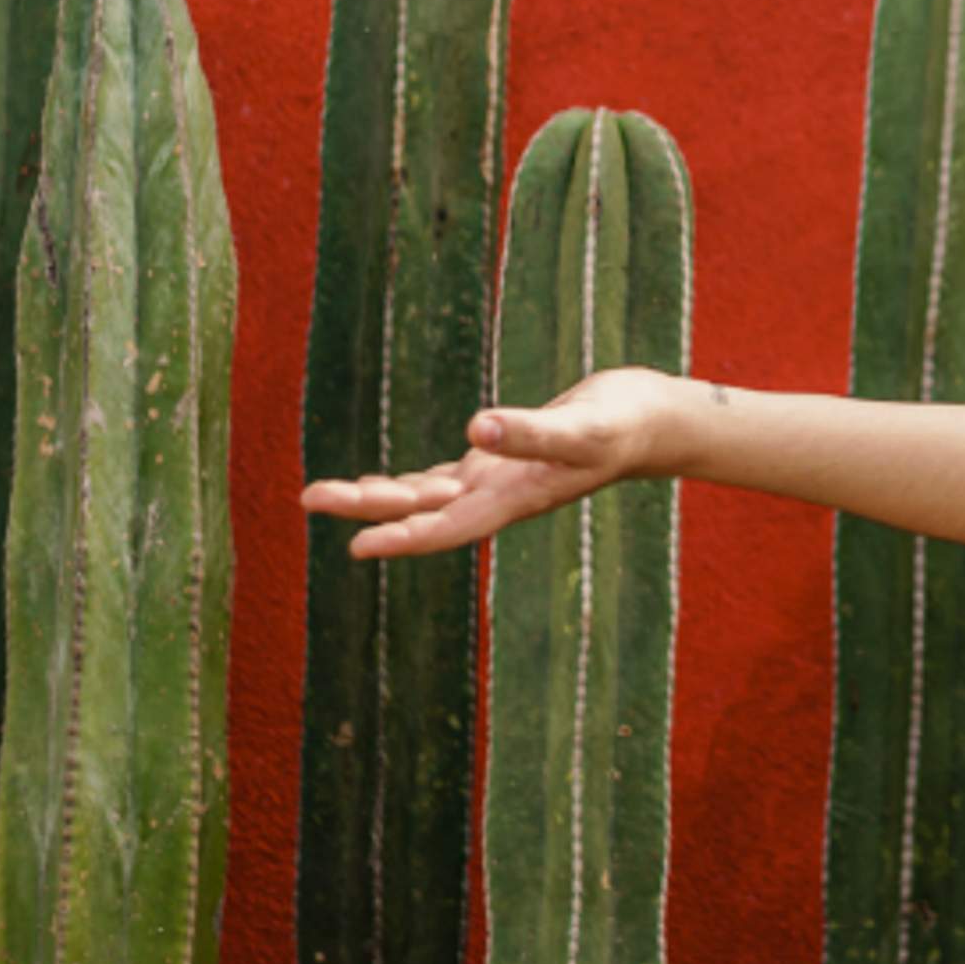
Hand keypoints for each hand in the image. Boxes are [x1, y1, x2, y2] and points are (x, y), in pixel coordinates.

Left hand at [299, 366, 687, 558]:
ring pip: (424, 498)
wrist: (654, 419)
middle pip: (421, 512)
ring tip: (323, 493)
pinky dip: (408, 484)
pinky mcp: (501, 460)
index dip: (403, 537)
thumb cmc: (624, 423)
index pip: (448, 526)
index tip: (356, 544)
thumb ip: (532, 432)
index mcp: (515, 498)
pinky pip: (442, 480)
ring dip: (376, 498)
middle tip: (310, 497)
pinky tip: (380, 482)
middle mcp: (498, 498)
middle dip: (367, 508)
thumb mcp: (582, 427)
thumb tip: (478, 429)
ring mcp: (498, 482)